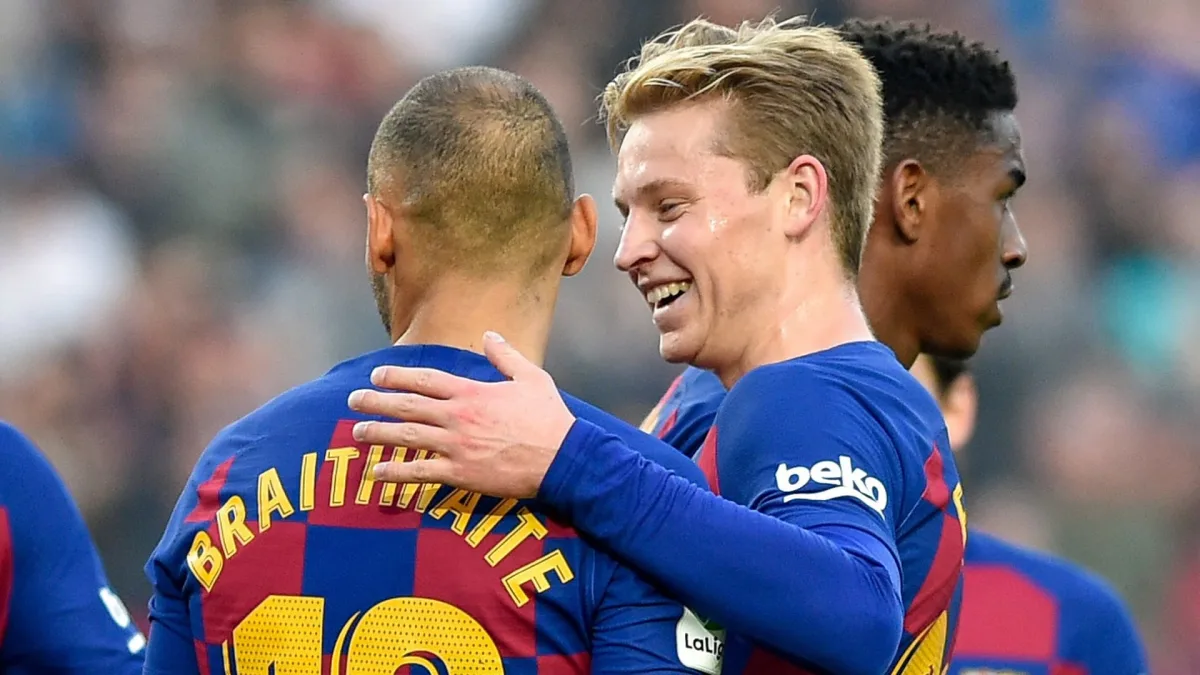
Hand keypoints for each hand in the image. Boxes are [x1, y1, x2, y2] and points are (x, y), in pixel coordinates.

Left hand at [346, 332, 576, 498]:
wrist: (563, 458)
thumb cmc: (550, 418)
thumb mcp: (532, 377)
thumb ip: (506, 356)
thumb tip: (491, 334)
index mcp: (472, 392)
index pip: (425, 379)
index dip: (397, 375)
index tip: (377, 373)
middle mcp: (458, 417)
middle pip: (407, 406)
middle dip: (376, 402)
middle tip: (354, 400)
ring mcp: (456, 446)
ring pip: (406, 438)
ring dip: (378, 433)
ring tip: (357, 432)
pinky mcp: (460, 474)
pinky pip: (420, 473)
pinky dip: (395, 473)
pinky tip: (375, 473)